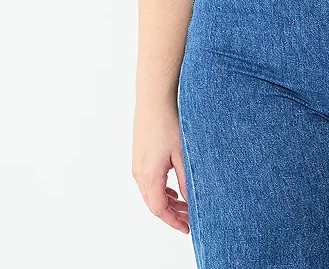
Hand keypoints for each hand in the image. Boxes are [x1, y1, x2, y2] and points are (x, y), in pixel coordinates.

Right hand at [132, 102, 189, 233]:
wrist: (153, 100)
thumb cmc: (168, 123)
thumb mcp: (182, 154)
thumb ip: (186, 180)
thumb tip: (191, 201)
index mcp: (149, 175)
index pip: (160, 209)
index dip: (174, 221)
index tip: (187, 228)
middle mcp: (140, 173)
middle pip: (154, 204)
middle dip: (172, 214)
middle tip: (190, 219)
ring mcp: (138, 165)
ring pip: (151, 194)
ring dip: (167, 203)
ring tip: (185, 206)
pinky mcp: (139, 157)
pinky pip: (148, 183)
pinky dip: (161, 191)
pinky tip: (174, 190)